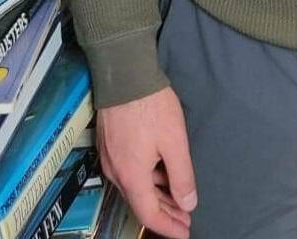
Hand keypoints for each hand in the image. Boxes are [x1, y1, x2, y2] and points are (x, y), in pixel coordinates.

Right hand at [97, 88, 197, 237]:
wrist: (124, 73)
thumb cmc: (150, 106)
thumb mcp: (174, 141)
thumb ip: (182, 175)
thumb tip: (187, 203)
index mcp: (132, 176)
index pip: (149, 215)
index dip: (168, 227)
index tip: (185, 232)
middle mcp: (116, 173)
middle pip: (141, 203)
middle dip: (165, 213)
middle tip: (186, 217)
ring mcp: (110, 158)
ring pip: (134, 188)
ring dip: (157, 196)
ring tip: (178, 198)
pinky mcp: (109, 145)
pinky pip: (128, 173)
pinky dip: (146, 180)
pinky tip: (161, 174)